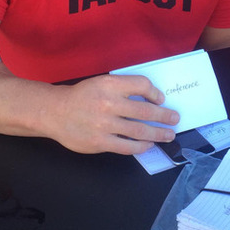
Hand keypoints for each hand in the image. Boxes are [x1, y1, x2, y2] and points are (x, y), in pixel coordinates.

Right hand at [48, 74, 178, 154]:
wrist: (54, 112)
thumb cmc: (82, 96)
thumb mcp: (102, 82)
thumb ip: (123, 88)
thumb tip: (151, 99)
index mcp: (110, 84)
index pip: (141, 85)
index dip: (155, 92)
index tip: (161, 99)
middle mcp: (108, 103)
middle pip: (145, 110)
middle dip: (164, 116)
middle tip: (175, 119)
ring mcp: (104, 124)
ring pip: (140, 131)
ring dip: (158, 133)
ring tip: (168, 134)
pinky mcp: (100, 142)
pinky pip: (127, 146)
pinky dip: (141, 146)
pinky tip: (148, 145)